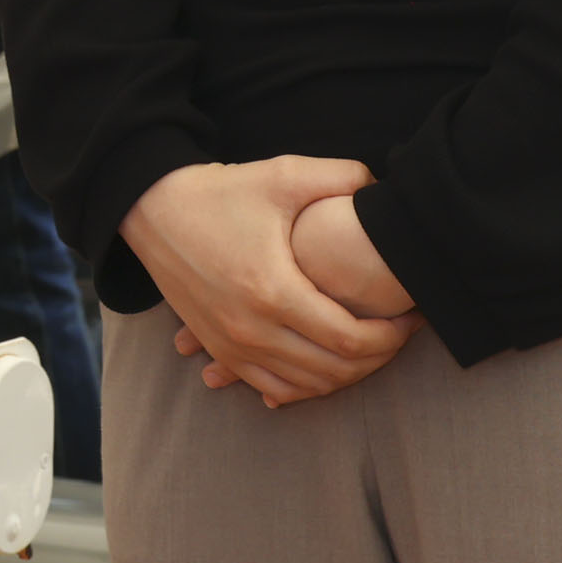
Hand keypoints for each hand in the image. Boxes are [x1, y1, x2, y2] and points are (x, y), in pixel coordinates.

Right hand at [123, 158, 415, 407]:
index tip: (410, 318)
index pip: (350, 339)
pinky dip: (304, 385)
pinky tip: (323, 367)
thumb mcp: (281, 175)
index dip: (391, 336)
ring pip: (305, 386)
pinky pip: (271, 387)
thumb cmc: (220, 192)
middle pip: (333, 371)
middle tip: (398, 335)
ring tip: (369, 348)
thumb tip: (383, 189)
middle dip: (377, 359)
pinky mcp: (218, 347)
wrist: (151, 209)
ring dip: (344, 376)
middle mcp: (251, 329)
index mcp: (273, 290)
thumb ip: (341, 177)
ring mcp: (231, 344)